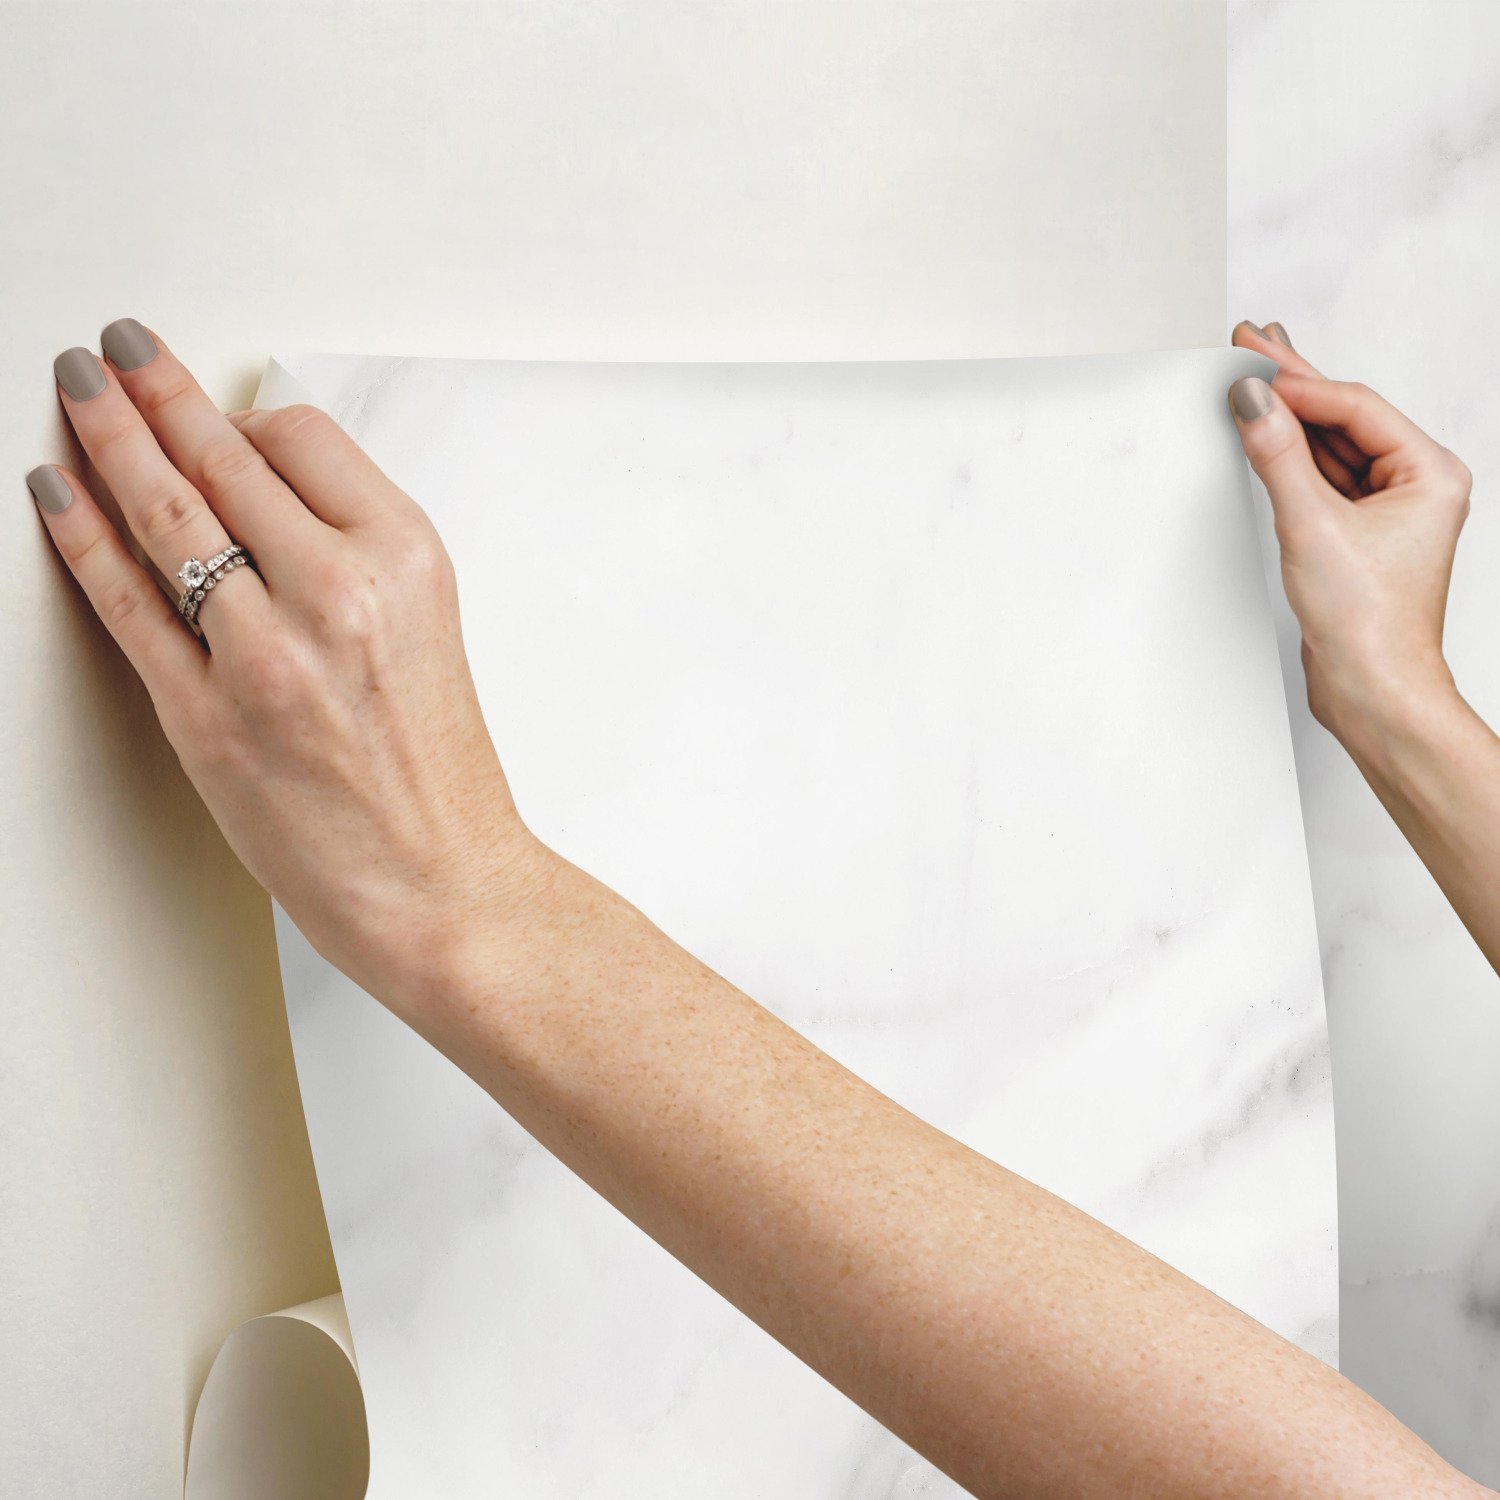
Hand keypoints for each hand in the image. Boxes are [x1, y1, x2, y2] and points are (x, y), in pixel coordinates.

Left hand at [26, 322, 544, 1013]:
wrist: (442, 884)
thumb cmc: (437, 775)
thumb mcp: (425, 629)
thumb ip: (350, 553)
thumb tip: (265, 493)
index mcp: (406, 560)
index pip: (302, 438)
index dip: (244, 416)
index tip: (215, 408)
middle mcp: (339, 592)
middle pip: (222, 458)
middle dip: (154, 390)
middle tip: (116, 351)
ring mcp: (266, 655)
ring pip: (164, 513)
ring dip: (105, 435)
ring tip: (76, 389)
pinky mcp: (207, 717)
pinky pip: (126, 602)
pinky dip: (80, 536)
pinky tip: (56, 491)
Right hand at [1226, 320, 1472, 744]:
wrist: (1374, 690)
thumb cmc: (1370, 624)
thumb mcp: (1312, 527)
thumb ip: (1278, 457)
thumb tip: (1254, 402)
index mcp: (1429, 474)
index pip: (1353, 408)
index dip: (1298, 382)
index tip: (1251, 360)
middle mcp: (1415, 487)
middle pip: (1344, 419)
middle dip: (1294, 384)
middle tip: (1251, 344)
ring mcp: (1387, 512)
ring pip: (1331, 448)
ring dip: (1289, 417)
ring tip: (1253, 378)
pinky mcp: (1357, 537)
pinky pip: (1321, 481)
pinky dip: (1289, 458)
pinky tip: (1267, 436)